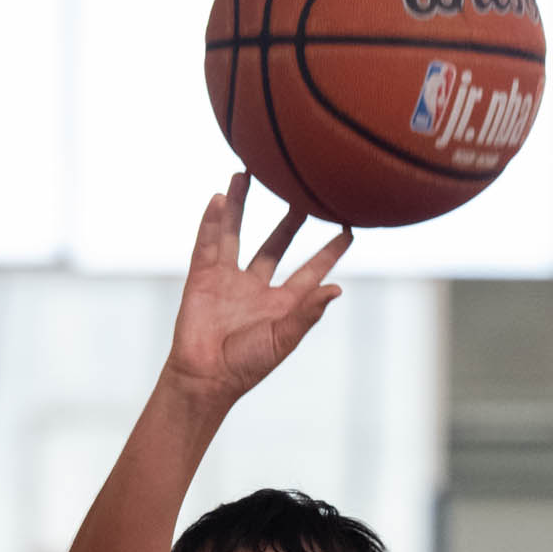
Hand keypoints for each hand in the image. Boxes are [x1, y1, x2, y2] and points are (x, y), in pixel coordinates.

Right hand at [161, 174, 354, 407]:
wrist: (204, 378)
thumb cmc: (246, 367)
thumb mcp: (283, 340)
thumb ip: (307, 313)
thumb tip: (337, 288)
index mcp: (281, 304)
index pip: (311, 270)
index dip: (330, 251)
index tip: (349, 228)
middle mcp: (256, 287)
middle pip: (276, 245)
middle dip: (290, 220)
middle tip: (303, 191)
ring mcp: (228, 280)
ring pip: (237, 234)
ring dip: (242, 205)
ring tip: (247, 172)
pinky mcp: (202, 278)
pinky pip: (208, 243)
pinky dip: (212, 221)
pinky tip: (219, 198)